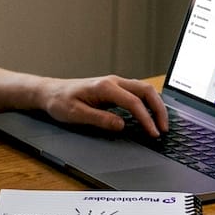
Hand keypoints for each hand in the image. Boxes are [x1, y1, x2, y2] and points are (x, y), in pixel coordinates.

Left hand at [39, 74, 168, 137]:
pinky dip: (148, 103)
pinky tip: (151, 114)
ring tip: (161, 123)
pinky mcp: (114, 88)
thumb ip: (100, 119)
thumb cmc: (60, 101)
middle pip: (146, 91)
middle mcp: (112, 82)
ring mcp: (114, 83)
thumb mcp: (76, 114)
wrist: (50, 91)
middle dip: (159, 109)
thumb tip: (121, 125)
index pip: (133, 102)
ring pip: (144, 89)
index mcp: (104, 87)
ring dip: (155, 105)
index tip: (153, 133)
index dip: (146, 118)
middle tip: (164, 128)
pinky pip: (137, 92)